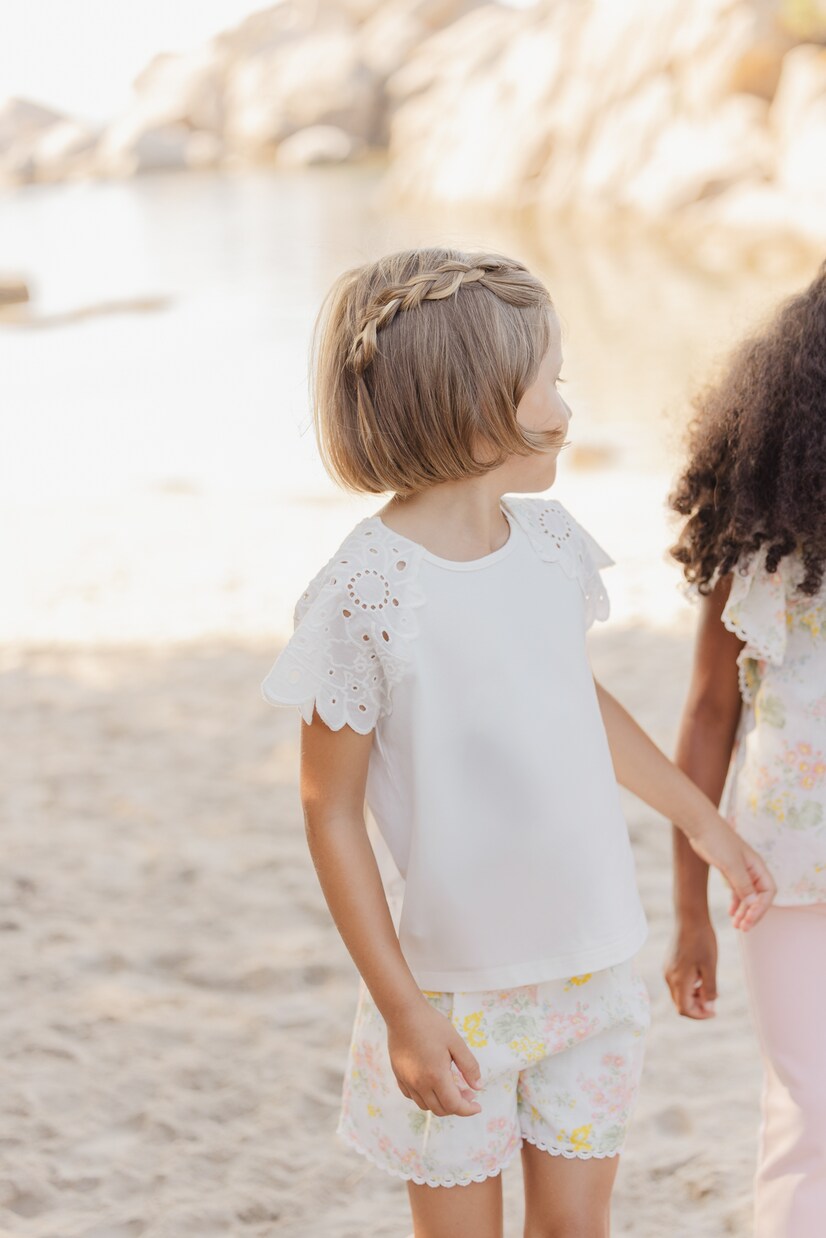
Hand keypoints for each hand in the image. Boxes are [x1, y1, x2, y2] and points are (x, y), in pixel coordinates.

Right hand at [386, 997, 481, 1117]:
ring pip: (426, 1105)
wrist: (403, 1012)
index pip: (454, 1105)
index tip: (478, 1106)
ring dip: (441, 1103)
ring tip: (451, 1087)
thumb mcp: (456, 1042)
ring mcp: (407, 1081)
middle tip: (467, 1092)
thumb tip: (478, 1087)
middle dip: (457, 1106)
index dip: (468, 1109)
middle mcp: (419, 1083)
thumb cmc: (431, 1024)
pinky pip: (413, 1096)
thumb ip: (469, 1066)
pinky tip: (432, 1083)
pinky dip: (425, 1097)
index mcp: (435, 1076)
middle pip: (440, 1109)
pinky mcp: (398, 1075)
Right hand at [665, 919, 717, 1018]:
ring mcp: (667, 969)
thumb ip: (709, 989)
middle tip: (714, 1000)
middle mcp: (669, 977)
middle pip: (680, 1004)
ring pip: (678, 993)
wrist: (689, 917)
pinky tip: (701, 976)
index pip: (685, 1009)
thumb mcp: (710, 967)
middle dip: (697, 1007)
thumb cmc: (702, 941)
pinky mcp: (669, 963)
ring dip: (693, 997)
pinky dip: (689, 987)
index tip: (714, 1012)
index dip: (700, 1015)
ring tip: (709, 987)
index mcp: (679, 980)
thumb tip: (709, 1008)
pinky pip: (677, 983)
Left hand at [687, 814, 774, 929]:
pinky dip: (735, 903)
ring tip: (737, 926)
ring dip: (744, 911)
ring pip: (747, 896)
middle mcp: (752, 870)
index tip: (749, 919)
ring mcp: (741, 871)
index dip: (762, 908)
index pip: (768, 892)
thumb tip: (753, 905)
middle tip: (743, 928)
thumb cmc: (718, 841)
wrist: (701, 826)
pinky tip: (731, 913)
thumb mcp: (731, 865)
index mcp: (757, 867)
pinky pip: (736, 891)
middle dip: (753, 913)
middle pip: (759, 897)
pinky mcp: (729, 871)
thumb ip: (743, 885)